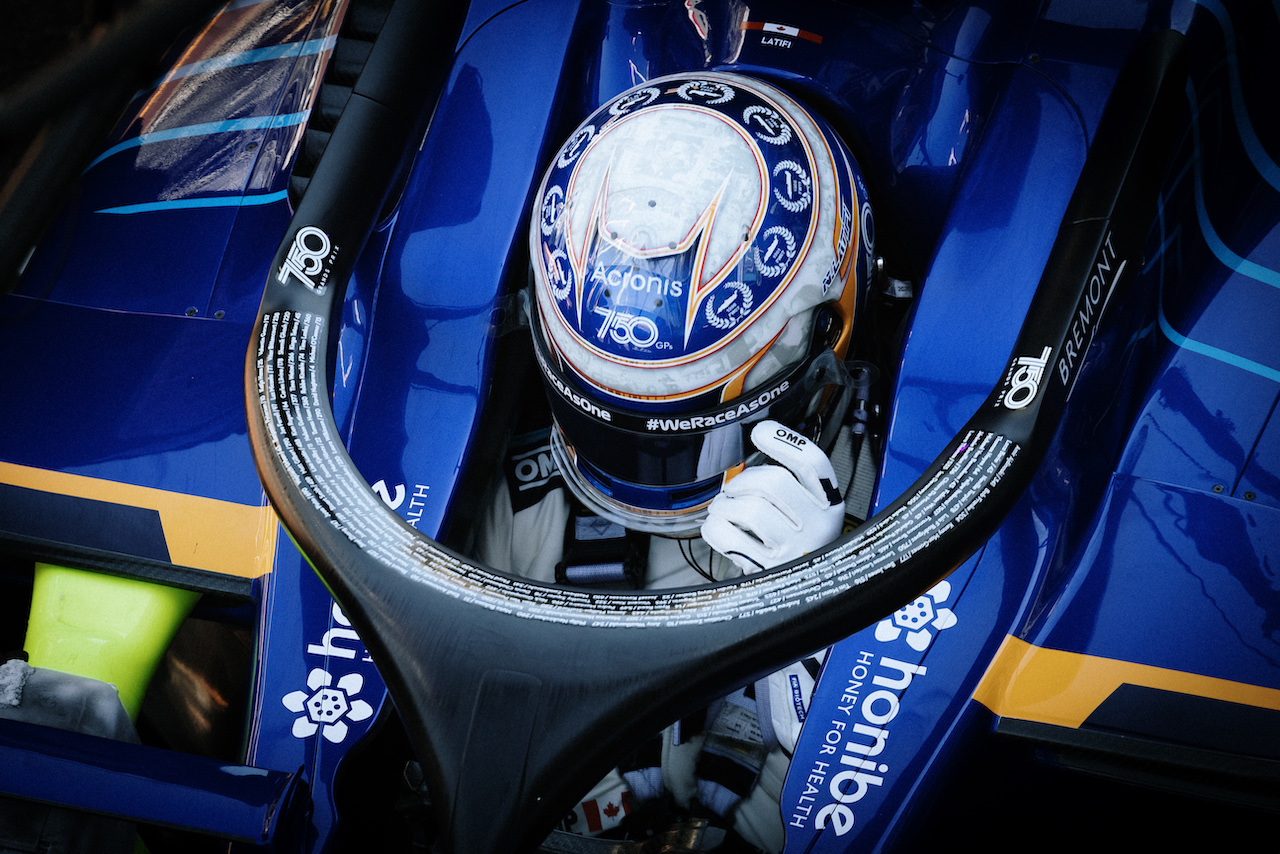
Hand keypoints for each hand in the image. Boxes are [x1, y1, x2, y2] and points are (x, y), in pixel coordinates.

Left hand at [701, 420, 843, 572]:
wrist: (804, 591)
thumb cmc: (798, 544)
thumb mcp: (806, 511)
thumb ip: (791, 480)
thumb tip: (764, 434)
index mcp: (828, 505)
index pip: (813, 464)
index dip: (784, 442)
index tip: (762, 431)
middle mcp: (816, 526)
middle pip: (774, 483)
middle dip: (742, 481)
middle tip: (732, 491)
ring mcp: (793, 549)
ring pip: (750, 509)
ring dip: (725, 506)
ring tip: (724, 511)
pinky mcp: (767, 569)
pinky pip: (729, 536)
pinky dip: (714, 527)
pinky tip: (719, 528)